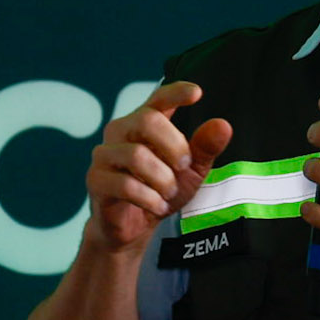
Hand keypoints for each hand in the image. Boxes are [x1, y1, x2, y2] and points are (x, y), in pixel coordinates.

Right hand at [85, 80, 231, 257]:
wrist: (133, 226)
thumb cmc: (159, 190)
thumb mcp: (190, 170)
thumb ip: (204, 147)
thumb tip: (223, 125)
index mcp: (143, 122)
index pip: (158, 99)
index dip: (176, 92)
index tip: (197, 93)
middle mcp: (120, 131)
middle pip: (146, 121)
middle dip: (173, 145)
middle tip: (185, 166)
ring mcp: (104, 154)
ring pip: (136, 156)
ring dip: (162, 179)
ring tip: (168, 193)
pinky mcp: (96, 180)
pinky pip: (125, 185)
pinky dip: (149, 199)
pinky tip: (157, 206)